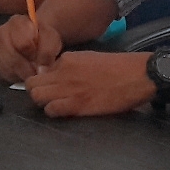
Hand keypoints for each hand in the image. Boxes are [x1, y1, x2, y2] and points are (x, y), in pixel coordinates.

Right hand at [0, 15, 62, 81]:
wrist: (34, 39)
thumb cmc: (43, 37)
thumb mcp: (51, 39)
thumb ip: (48, 51)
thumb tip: (40, 70)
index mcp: (17, 22)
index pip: (23, 43)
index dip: (34, 55)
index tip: (41, 60)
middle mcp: (1, 32)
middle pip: (12, 56)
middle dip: (27, 68)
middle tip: (37, 71)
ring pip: (7, 66)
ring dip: (21, 73)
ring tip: (31, 72)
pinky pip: (3, 72)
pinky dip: (15, 76)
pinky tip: (22, 73)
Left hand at [24, 52, 155, 117]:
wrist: (137, 76)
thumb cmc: (118, 67)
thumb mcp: (89, 58)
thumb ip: (70, 66)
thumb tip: (55, 75)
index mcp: (67, 59)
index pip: (40, 70)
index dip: (43, 80)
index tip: (50, 86)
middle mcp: (63, 72)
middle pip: (32, 84)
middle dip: (37, 91)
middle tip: (49, 97)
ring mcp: (68, 88)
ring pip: (37, 97)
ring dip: (43, 102)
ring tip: (56, 104)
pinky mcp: (77, 105)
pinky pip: (51, 110)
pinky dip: (54, 112)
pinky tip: (65, 111)